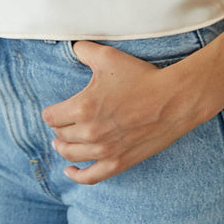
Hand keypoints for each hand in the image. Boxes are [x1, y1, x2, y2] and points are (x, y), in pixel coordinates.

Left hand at [40, 41, 197, 184]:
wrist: (173, 99)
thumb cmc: (141, 77)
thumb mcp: (108, 57)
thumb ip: (83, 50)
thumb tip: (71, 47)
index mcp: (83, 107)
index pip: (51, 116)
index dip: (51, 112)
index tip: (56, 109)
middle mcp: (90, 132)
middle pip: (60, 135)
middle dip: (59, 127)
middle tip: (63, 121)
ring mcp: (104, 150)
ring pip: (71, 154)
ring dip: (63, 147)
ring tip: (62, 141)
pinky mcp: (119, 162)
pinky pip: (90, 176)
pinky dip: (77, 175)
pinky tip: (70, 171)